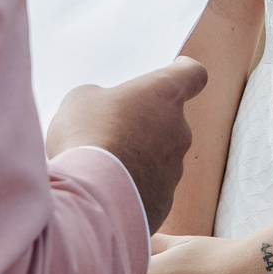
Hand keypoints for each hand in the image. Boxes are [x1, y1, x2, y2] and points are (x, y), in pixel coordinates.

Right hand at [48, 59, 209, 229]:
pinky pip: (149, 188)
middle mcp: (179, 131)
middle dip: (143, 124)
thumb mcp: (80, 101)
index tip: (175, 71)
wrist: (89, 200)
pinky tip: (104, 191)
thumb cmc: (86, 139)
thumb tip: (101, 112)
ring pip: (158, 157)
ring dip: (136, 158)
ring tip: (100, 166)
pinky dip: (131, 188)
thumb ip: (100, 99)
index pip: (192, 74)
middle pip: (168, 120)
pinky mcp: (164, 202)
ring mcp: (174, 170)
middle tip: (109, 130)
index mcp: (165, 95)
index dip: (182, 72)